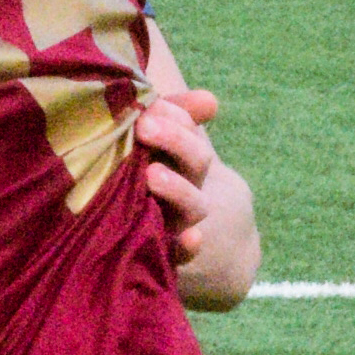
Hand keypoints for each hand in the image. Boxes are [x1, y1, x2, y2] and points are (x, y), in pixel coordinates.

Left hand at [135, 85, 219, 248]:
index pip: (189, 132)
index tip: (150, 105)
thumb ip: (174, 119)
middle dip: (174, 141)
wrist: (182, 246)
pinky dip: (189, 247)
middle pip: (196, 162)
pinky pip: (183, 253)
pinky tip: (193, 239)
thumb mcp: (163, 150)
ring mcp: (181, 223)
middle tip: (145, 126)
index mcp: (183, 160)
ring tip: (152, 174)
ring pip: (193, 205)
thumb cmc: (156, 184)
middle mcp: (186, 190)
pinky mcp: (170, 254)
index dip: (177, 118)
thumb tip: (209, 100)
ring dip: (177, 189)